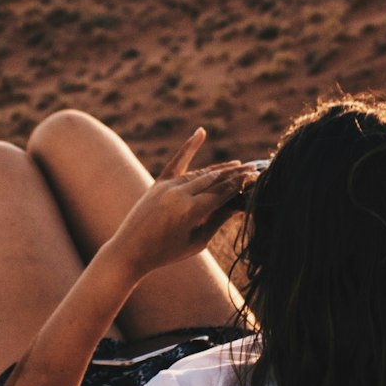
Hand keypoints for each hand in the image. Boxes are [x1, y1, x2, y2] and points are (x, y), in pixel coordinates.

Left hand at [104, 129, 259, 276]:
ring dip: (220, 169)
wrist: (129, 250)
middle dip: (235, 174)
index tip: (256, 177)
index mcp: (191, 211)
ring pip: (200, 173)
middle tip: (253, 168)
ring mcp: (167, 186)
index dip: (240, 184)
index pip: (222, 192)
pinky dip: (189, 147)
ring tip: (237, 165)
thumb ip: (217, 221)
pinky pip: (177, 162)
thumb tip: (239, 206)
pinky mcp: (157, 183)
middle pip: (214, 179)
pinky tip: (201, 133)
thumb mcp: (196, 241)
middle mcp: (179, 194)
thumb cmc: (166, 253)